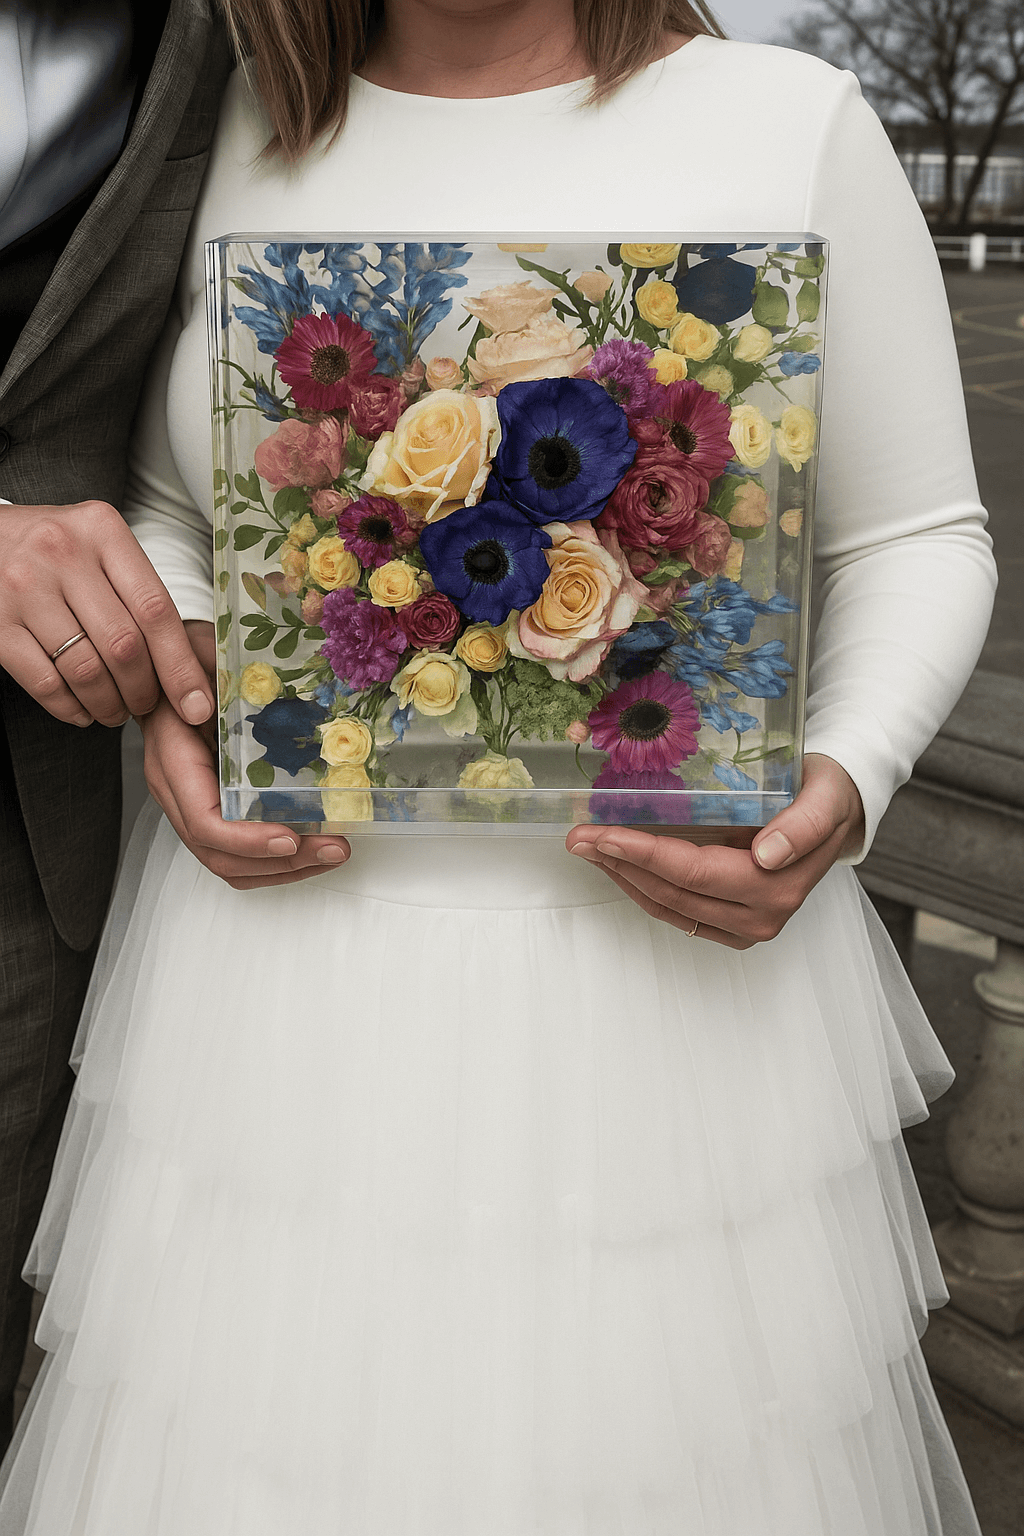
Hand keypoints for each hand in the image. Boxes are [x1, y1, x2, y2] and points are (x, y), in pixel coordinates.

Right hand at [0, 499, 214, 728]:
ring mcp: (23, 586)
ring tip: (115, 711)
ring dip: (108, 705)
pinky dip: (70, 708)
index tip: (197, 704)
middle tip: (145, 704)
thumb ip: (138, 592)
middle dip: (143, 691)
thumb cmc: (54, 549)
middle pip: (124, 646)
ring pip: (85, 670)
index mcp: (102, 530)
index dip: (180, 666)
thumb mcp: (98, 546)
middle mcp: (62, 552)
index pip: (155, 609)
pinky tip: (81, 709)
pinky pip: (45, 682)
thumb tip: (191, 666)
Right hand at [140, 621, 350, 888]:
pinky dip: (278, 860)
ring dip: (286, 869)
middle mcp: (177, 792)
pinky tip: (314, 847)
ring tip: (333, 852)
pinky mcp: (214, 806)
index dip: (247, 840)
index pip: (203, 822)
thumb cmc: (182, 661)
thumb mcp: (195, 658)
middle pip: (220, 854)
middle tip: (333, 848)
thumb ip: (210, 677)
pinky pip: (239, 850)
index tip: (291, 838)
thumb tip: (238, 692)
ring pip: (231, 863)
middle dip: (281, 862)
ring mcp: (193, 804)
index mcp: (172, 760)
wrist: (166, 668)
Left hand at [565, 755, 864, 948]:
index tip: (604, 835)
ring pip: (668, 908)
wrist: (838, 813)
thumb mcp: (825, 795)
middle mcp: (762, 915)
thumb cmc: (825, 793)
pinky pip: (676, 913)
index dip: (644, 854)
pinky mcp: (733, 929)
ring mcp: (747, 927)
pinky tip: (619, 864)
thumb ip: (803, 824)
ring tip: (590, 847)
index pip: (694, 872)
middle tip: (579, 837)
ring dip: (624, 878)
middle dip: (620, 864)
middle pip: (672, 893)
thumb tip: (769, 855)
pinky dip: (642, 889)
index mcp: (779, 885)